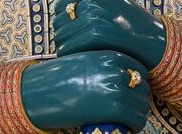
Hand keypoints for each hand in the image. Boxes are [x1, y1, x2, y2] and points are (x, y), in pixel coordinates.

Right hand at [20, 50, 150, 131]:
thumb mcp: (84, 63)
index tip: (131, 96)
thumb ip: (104, 68)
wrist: (38, 92)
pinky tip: (126, 129)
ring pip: (142, 105)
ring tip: (127, 123)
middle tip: (129, 112)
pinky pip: (136, 119)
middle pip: (142, 87)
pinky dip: (134, 126)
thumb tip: (122, 81)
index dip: (137, 85)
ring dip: (138, 115)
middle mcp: (115, 68)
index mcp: (109, 55)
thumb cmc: (58, 80)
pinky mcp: (114, 106)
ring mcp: (115, 86)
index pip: (138, 69)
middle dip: (138, 101)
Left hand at [54, 0, 166, 70]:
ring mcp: (95, 15)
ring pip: (62, 37)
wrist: (155, 40)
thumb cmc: (131, 26)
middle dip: (63, 38)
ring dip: (66, 50)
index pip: (60, 8)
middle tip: (75, 50)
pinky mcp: (97, 33)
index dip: (63, 24)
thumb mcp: (111, 5)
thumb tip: (59, 15)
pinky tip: (82, 61)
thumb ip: (89, 5)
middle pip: (59, 23)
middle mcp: (92, 0)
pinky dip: (71, 57)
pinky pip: (70, 48)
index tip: (71, 36)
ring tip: (79, 57)